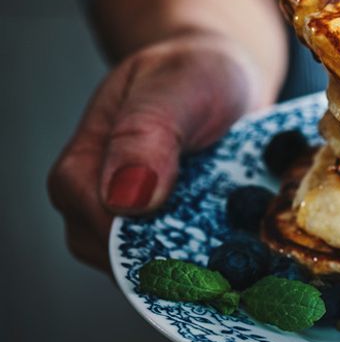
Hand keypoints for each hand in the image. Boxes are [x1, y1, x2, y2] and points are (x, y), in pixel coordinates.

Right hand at [47, 33, 261, 269]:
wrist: (226, 76)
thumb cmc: (192, 71)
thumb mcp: (173, 88)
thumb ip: (147, 135)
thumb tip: (126, 198)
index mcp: (86, 167)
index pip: (94, 223)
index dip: (139, 238)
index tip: (193, 237)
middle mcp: (106, 205)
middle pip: (125, 260)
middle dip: (177, 263)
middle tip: (232, 252)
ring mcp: (144, 223)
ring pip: (160, 269)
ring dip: (203, 264)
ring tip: (245, 247)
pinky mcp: (179, 233)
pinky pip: (192, 264)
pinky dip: (221, 260)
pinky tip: (252, 252)